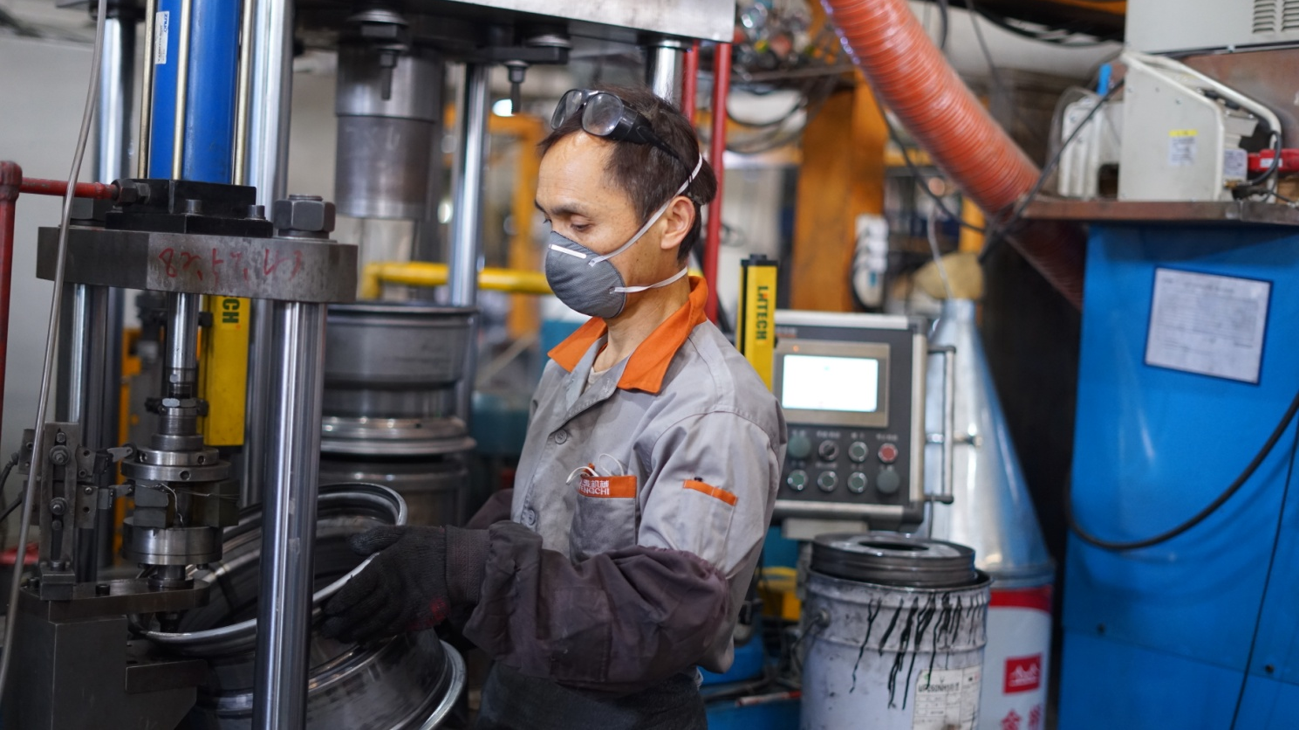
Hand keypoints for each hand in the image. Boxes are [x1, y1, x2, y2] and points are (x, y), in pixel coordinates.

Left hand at [320, 525, 449, 642]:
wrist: (460, 563)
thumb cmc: (430, 546)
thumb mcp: (401, 533)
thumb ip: (374, 538)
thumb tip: (352, 544)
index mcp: (383, 568)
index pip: (354, 590)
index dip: (338, 603)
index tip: (327, 610)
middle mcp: (390, 590)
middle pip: (358, 612)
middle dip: (339, 623)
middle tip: (325, 630)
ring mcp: (403, 607)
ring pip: (371, 625)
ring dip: (354, 633)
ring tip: (340, 637)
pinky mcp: (415, 617)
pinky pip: (390, 631)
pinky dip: (374, 637)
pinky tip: (364, 640)